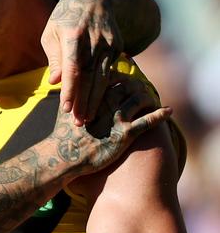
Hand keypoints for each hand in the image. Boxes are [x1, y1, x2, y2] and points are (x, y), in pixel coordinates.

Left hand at [42, 0, 122, 125]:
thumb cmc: (65, 17)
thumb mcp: (52, 32)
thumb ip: (55, 58)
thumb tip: (55, 82)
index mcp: (73, 35)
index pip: (72, 68)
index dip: (70, 90)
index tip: (66, 109)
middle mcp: (93, 40)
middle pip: (89, 76)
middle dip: (84, 101)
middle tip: (79, 122)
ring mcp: (108, 43)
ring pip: (102, 77)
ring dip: (95, 99)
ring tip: (88, 118)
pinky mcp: (117, 46)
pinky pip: (110, 71)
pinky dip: (104, 88)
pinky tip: (99, 103)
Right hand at [51, 72, 169, 177]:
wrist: (65, 155)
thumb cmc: (64, 132)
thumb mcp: (65, 108)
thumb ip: (72, 94)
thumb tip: (68, 84)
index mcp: (92, 94)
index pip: (113, 77)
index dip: (121, 76)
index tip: (125, 78)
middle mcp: (106, 102)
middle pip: (129, 86)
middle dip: (137, 85)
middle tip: (141, 86)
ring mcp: (117, 118)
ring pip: (140, 100)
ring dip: (149, 97)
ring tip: (152, 98)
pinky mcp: (125, 134)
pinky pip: (148, 122)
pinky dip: (160, 115)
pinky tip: (168, 111)